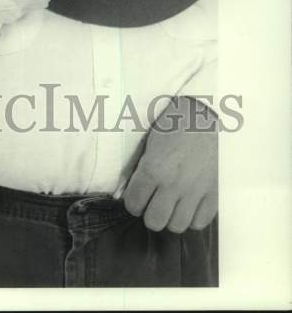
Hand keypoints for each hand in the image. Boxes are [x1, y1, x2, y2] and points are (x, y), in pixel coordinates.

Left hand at [122, 95, 217, 232]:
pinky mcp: (212, 193)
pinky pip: (200, 222)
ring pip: (177, 226)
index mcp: (153, 169)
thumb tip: (130, 192)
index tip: (137, 197)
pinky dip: (192, 218)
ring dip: (171, 217)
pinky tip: (188, 205)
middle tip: (152, 202)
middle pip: (154, 221)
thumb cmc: (171, 126)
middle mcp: (173, 185)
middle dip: (150, 213)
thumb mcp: (148, 145)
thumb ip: (140, 170)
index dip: (133, 202)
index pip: (134, 204)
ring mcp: (195, 191)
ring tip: (171, 204)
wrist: (202, 116)